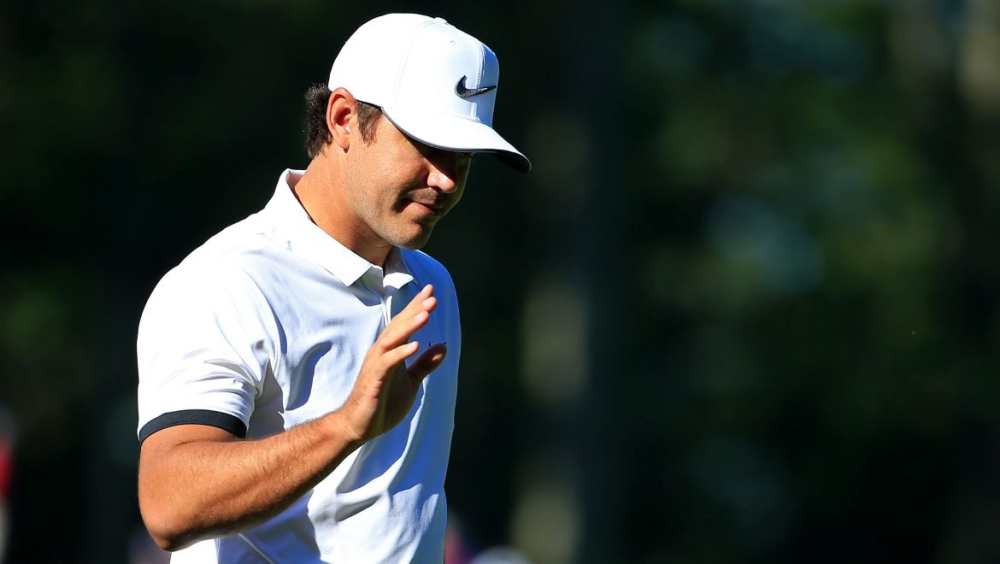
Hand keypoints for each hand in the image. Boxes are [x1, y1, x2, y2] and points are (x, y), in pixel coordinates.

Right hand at [340, 284, 447, 442]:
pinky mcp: (373, 380)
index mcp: (391, 351)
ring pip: (393, 339)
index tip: (430, 291)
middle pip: (399, 326)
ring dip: (409, 326)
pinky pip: (387, 362)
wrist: (358, 426)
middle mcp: (382, 353)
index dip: (416, 307)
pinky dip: (401, 352)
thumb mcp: (410, 381)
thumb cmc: (382, 402)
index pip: (404, 324)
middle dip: (415, 310)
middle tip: (432, 296)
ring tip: (426, 315)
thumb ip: (424, 364)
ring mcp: (376, 365)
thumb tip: (443, 346)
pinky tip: (416, 345)